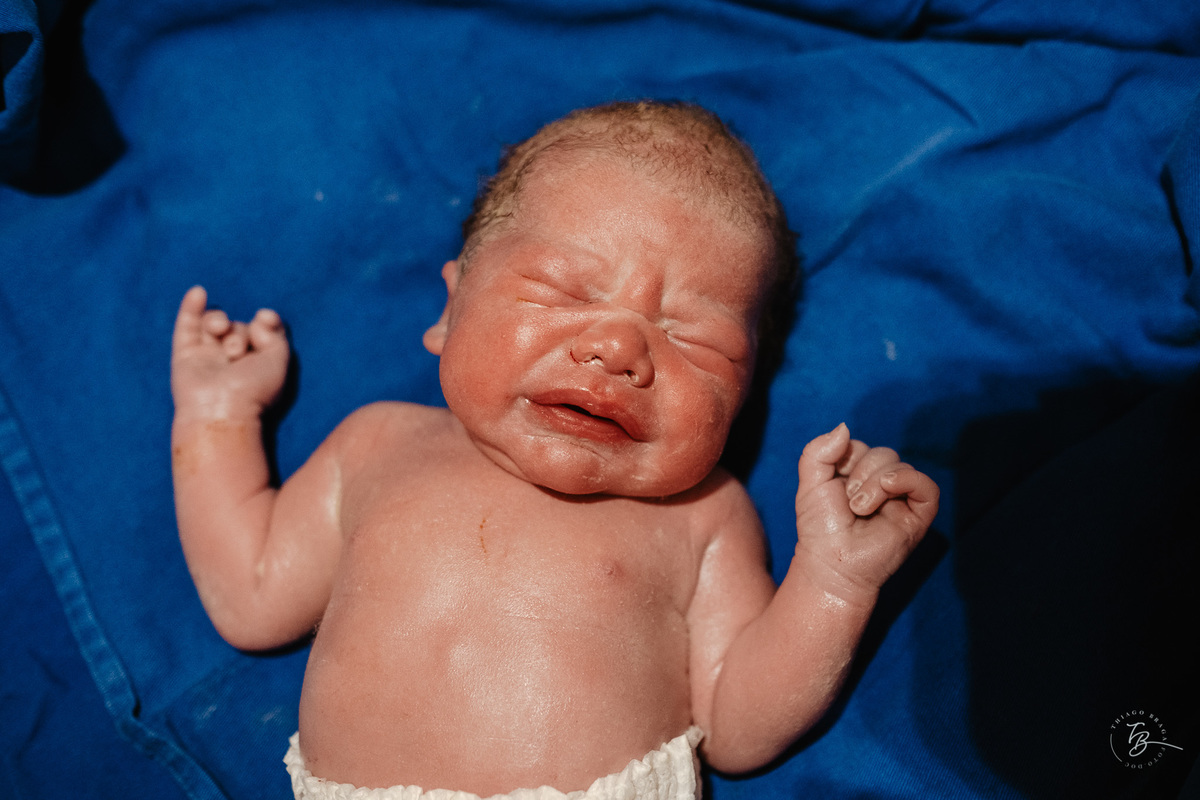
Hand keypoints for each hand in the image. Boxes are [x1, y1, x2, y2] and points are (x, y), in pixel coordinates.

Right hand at [171, 286, 289, 419]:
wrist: (220, 411)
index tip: (265, 319)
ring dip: (219, 322)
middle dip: (241, 333)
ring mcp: (208, 356)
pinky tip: (198, 292)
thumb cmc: (254, 390)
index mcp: (258, 363)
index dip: (266, 321)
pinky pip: (186, 326)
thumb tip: (258, 318)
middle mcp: (234, 360)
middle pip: (240, 326)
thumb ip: (275, 332)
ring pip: (215, 323)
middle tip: (238, 354)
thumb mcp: (279, 359)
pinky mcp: (186, 355)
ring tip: (219, 333)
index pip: (263, 331)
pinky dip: (191, 307)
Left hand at [793, 424, 938, 600]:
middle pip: (882, 453)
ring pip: (900, 466)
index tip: (834, 485)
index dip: (845, 460)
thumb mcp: (810, 482)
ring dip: (875, 483)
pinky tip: (887, 489)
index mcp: (857, 476)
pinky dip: (907, 480)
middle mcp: (881, 485)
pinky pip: (927, 486)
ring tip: (860, 509)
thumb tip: (845, 427)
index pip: (859, 446)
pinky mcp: (918, 515)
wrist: (831, 563)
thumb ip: (818, 450)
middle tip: (849, 503)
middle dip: (861, 472)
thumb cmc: (820, 528)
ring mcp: (901, 499)